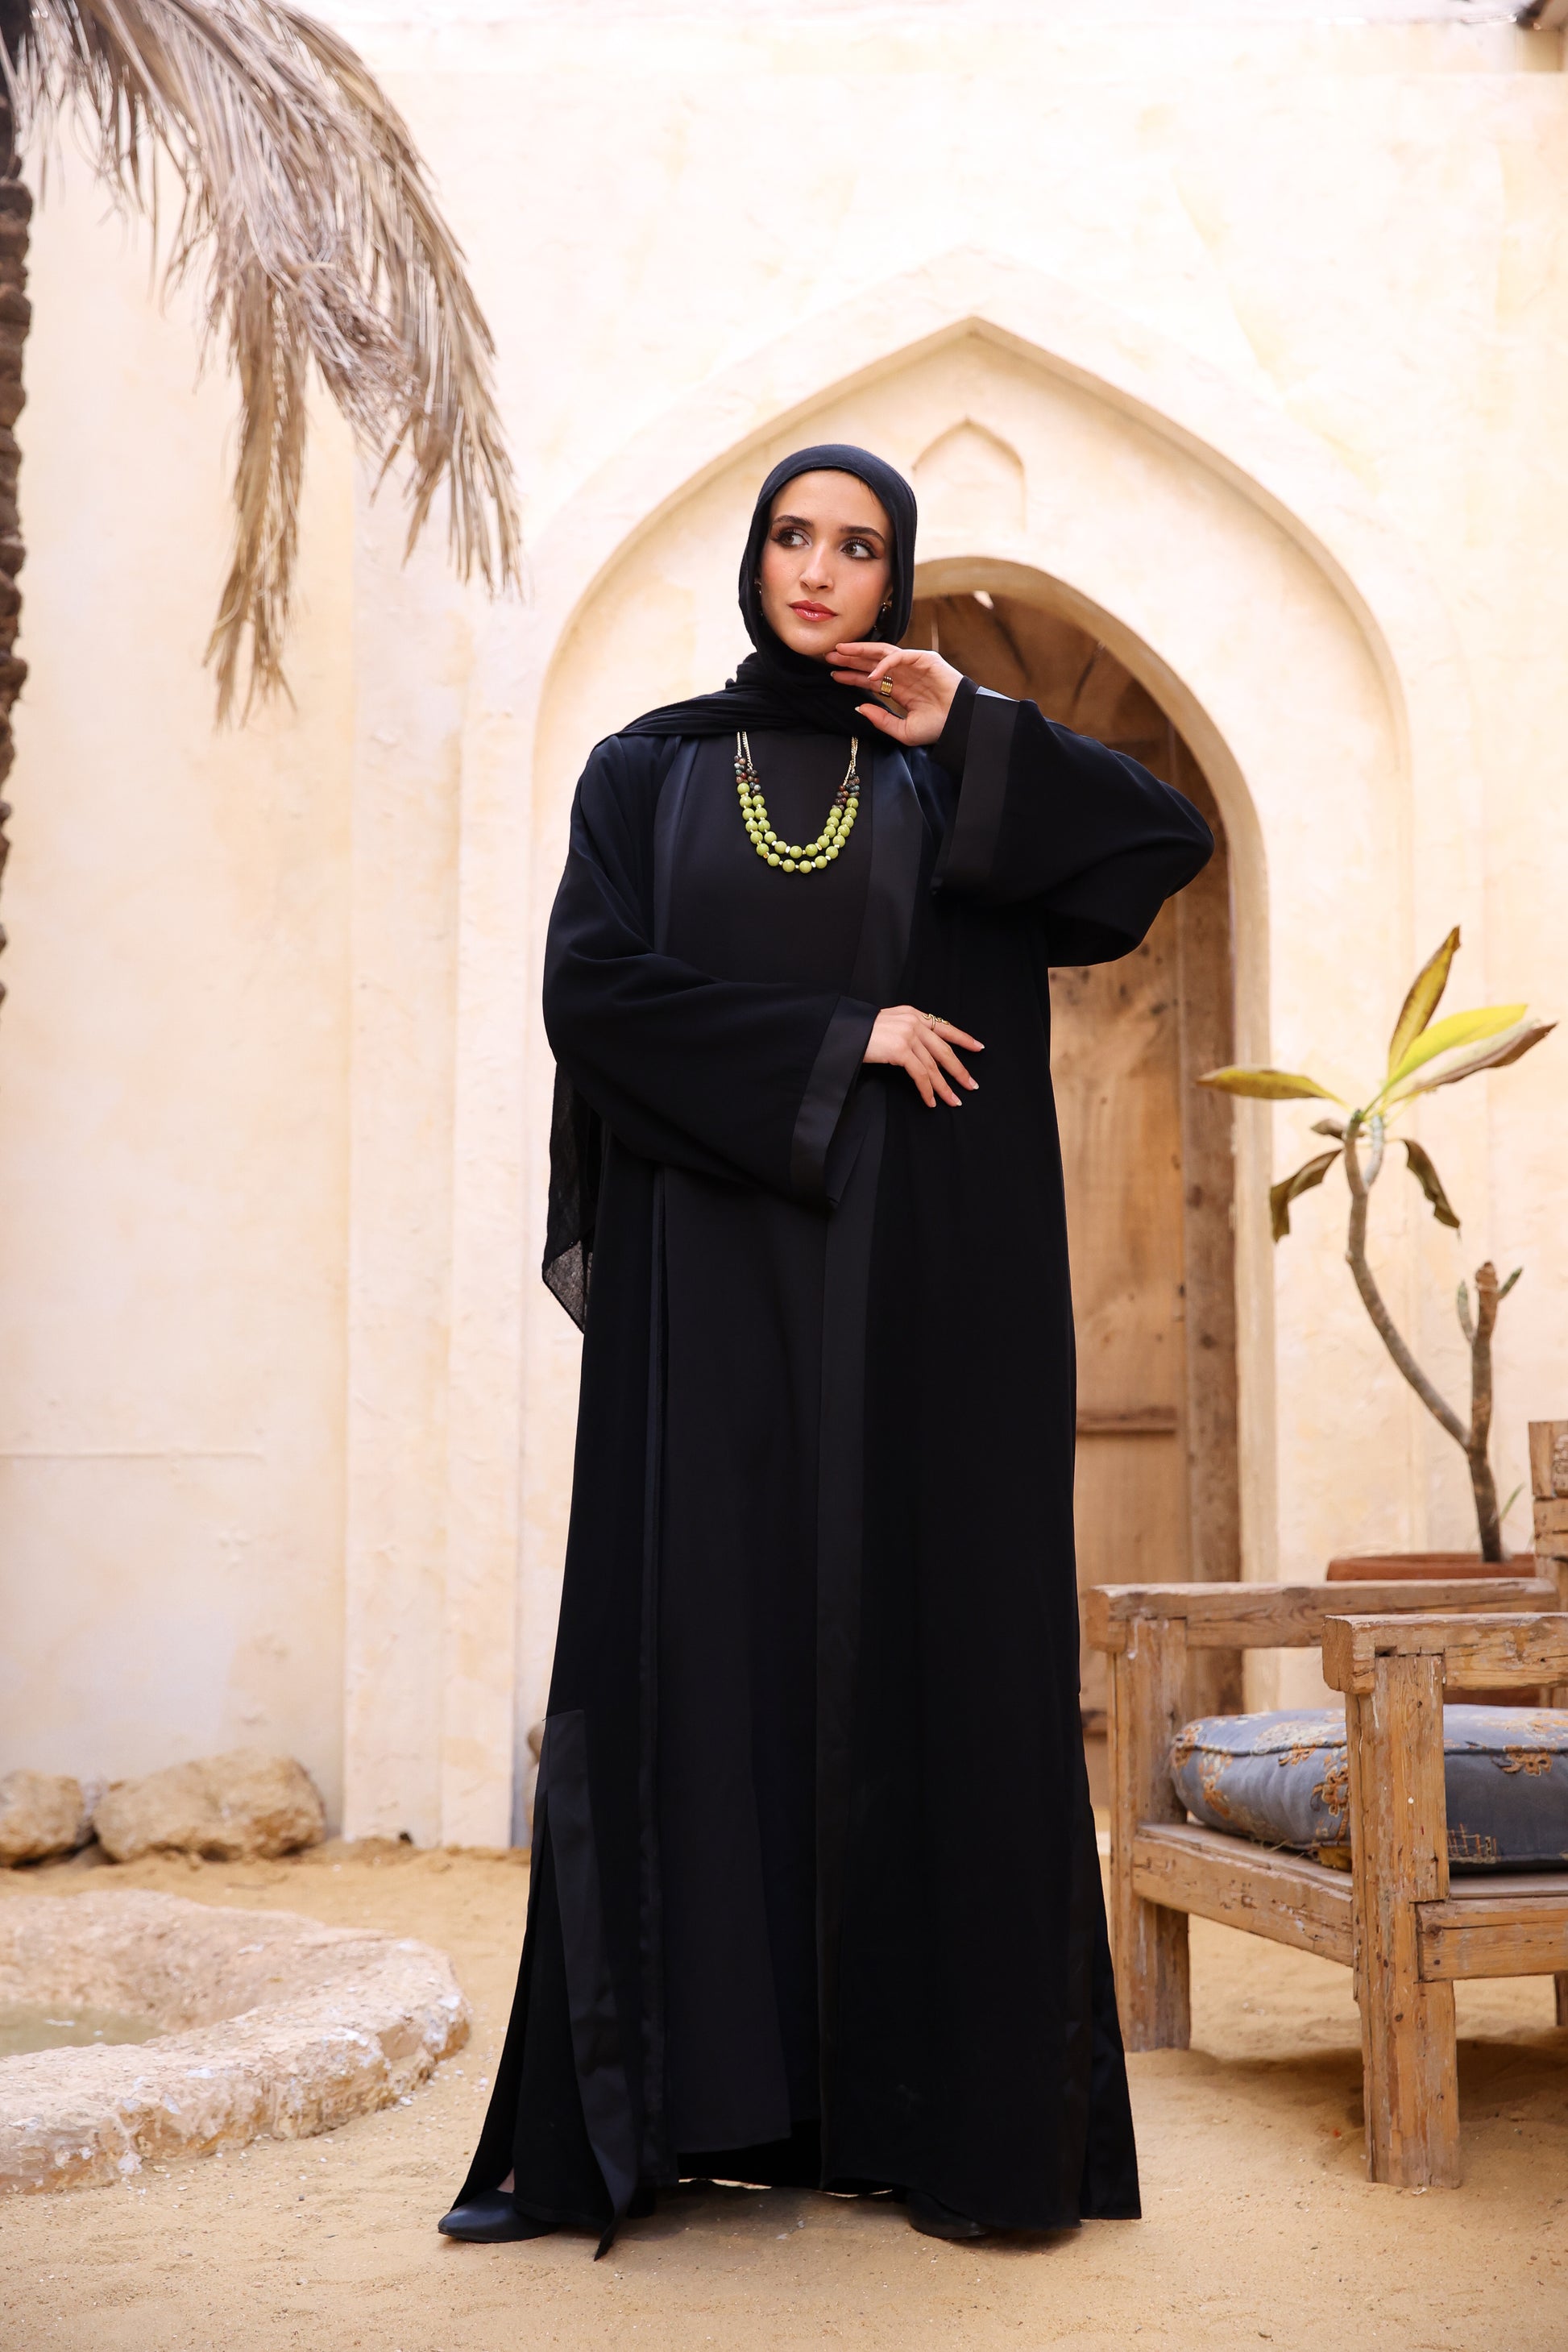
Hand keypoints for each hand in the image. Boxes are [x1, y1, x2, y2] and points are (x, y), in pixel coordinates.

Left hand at [829, 644, 962, 746]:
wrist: (961, 724)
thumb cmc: (937, 729)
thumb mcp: (903, 731)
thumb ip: (881, 720)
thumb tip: (859, 708)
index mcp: (900, 690)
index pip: (871, 679)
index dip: (852, 676)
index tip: (833, 675)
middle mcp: (905, 675)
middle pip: (872, 663)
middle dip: (850, 660)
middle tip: (828, 657)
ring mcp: (914, 665)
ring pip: (882, 654)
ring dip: (860, 652)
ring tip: (840, 652)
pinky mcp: (925, 659)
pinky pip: (899, 656)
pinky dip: (884, 662)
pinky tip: (870, 673)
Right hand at [863, 1005, 982, 1107]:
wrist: (843, 1031)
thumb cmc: (860, 1031)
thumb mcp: (888, 1024)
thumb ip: (906, 1030)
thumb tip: (920, 1050)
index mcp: (913, 1014)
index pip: (944, 1027)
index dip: (963, 1038)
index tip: (978, 1047)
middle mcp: (914, 1022)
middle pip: (943, 1050)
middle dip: (959, 1070)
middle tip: (971, 1085)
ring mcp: (908, 1035)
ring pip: (933, 1066)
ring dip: (944, 1087)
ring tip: (953, 1101)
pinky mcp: (900, 1050)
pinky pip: (920, 1074)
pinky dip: (927, 1090)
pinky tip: (930, 1101)